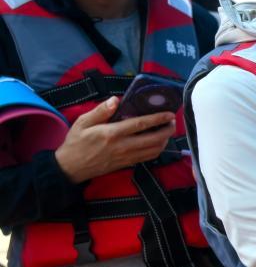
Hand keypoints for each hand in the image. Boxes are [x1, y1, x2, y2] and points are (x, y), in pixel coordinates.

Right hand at [54, 97, 176, 182]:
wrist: (71, 167)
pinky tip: (158, 142)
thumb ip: (100, 111)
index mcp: (112, 133)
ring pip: (154, 150)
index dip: (158, 119)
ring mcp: (127, 157)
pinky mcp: (127, 164)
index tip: (170, 114)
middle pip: (154, 139)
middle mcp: (123, 146)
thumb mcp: (82, 122)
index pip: (140, 124)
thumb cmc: (76, 142)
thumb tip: (116, 99)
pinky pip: (148, 158)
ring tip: (167, 130)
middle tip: (172, 122)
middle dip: (167, 130)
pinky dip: (157, 150)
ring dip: (165, 140)